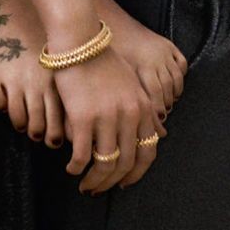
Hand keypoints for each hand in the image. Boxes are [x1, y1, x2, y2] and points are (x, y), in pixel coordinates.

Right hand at [53, 45, 166, 194]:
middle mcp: (129, 115)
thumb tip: (158, 132)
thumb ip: (143, 108)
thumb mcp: (131, 83)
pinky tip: (71, 168)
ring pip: (105, 164)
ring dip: (95, 180)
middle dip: (112, 182)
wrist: (80, 39)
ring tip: (85, 185)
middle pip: (126, 163)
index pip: (147, 152)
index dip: (136, 173)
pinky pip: (82, 153)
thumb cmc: (102, 59)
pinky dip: (77, 167)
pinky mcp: (83, 117)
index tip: (123, 183)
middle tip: (99, 190)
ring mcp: (107, 117)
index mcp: (142, 107)